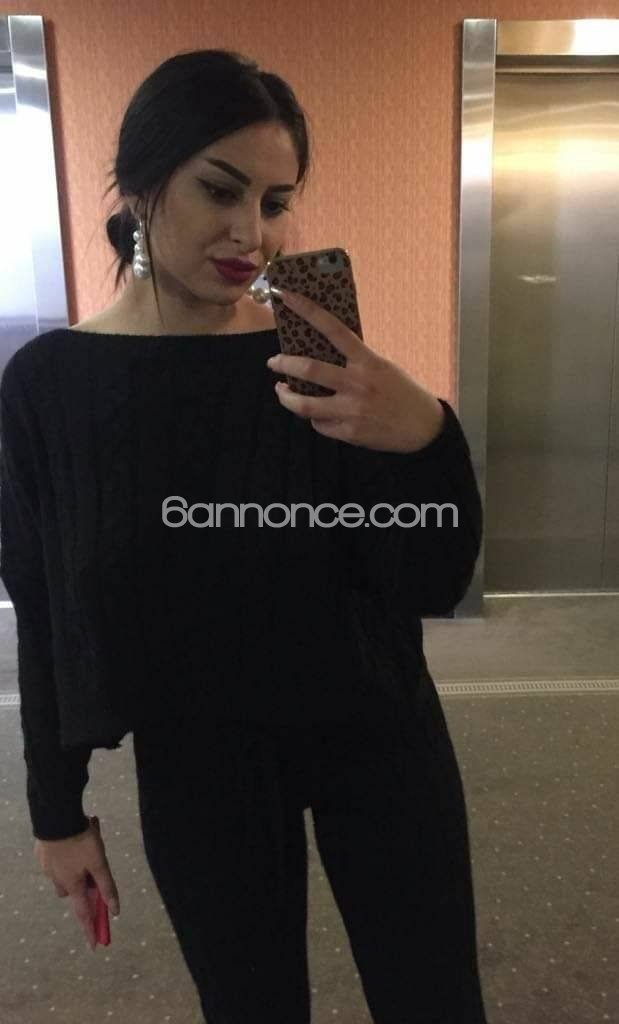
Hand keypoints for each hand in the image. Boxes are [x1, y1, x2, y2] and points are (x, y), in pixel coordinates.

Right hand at [35, 820, 119, 949]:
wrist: (56, 816)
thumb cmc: (80, 840)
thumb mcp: (99, 863)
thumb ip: (106, 885)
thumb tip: (115, 910)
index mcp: (72, 884)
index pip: (83, 913)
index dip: (90, 929)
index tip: (94, 947)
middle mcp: (57, 878)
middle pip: (74, 890)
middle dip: (84, 883)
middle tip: (95, 864)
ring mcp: (48, 865)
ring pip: (66, 870)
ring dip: (77, 862)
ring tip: (90, 837)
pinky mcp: (43, 850)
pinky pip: (59, 855)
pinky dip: (68, 848)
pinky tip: (79, 829)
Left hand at [266, 288, 444, 452]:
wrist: (424, 428)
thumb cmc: (403, 393)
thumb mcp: (383, 368)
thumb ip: (356, 362)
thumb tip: (322, 354)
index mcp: (368, 362)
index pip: (334, 329)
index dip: (308, 310)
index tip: (287, 296)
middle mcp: (358, 384)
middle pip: (310, 370)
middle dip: (284, 364)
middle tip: (274, 362)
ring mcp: (352, 411)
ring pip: (306, 405)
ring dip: (287, 397)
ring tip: (281, 390)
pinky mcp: (350, 433)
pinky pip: (320, 425)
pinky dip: (314, 419)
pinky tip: (316, 415)